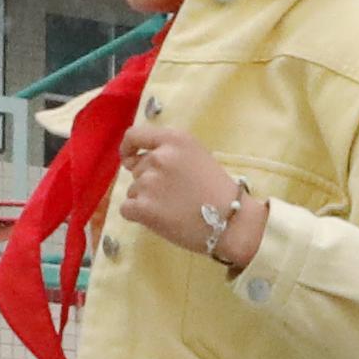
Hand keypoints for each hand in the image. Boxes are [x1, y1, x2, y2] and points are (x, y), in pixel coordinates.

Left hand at [115, 117, 262, 269]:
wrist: (232, 222)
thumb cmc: (219, 191)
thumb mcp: (198, 157)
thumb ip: (169, 153)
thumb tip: (131, 163)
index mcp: (174, 140)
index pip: (134, 135)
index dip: (128, 148)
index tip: (129, 159)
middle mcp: (159, 157)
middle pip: (136, 169)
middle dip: (149, 181)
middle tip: (174, 195)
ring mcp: (149, 182)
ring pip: (133, 190)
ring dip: (146, 199)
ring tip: (173, 209)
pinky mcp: (143, 207)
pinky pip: (127, 209)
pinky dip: (138, 215)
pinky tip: (161, 219)